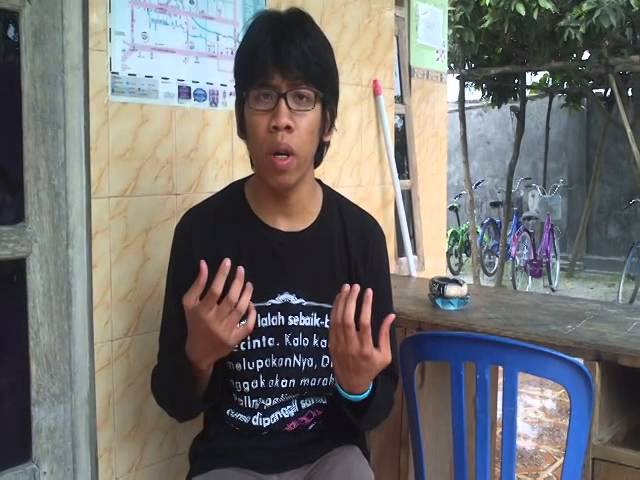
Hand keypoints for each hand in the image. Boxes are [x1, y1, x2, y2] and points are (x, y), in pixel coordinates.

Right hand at [183, 258, 255, 372]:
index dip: (222, 275)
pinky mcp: (235, 340)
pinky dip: (252, 314)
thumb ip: (197, 284)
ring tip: (249, 284)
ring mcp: (226, 331)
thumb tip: (204, 264)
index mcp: (202, 311)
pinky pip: (248, 326)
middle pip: (231, 299)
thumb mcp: (189, 304)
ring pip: (241, 310)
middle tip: (241, 270)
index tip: (228, 262)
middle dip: (238, 282)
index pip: (214, 290)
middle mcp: (215, 321)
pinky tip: (252, 304)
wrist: (198, 352)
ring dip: (247, 295)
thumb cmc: (193, 323)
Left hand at [329, 284, 394, 393]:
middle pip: (347, 319)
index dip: (366, 305)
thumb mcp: (385, 356)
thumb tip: (391, 315)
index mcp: (365, 349)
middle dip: (351, 300)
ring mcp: (338, 345)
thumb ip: (385, 335)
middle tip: (355, 286)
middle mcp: (350, 346)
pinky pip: (331, 324)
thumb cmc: (371, 369)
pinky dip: (334, 310)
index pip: (364, 323)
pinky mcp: (331, 343)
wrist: (351, 384)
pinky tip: (339, 299)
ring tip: (346, 288)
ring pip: (337, 319)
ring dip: (341, 301)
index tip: (369, 292)